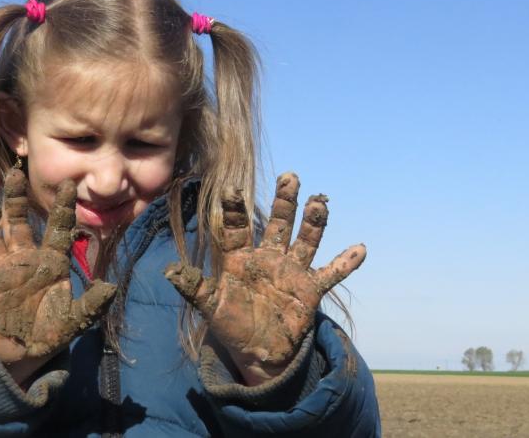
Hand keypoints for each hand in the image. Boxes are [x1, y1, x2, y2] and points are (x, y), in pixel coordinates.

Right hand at [0, 168, 115, 381]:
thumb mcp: (75, 320)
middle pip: (18, 222)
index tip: (68, 183)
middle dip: (16, 199)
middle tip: (14, 174)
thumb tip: (111, 286)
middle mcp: (25, 258)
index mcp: (51, 261)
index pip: (58, 228)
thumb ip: (92, 304)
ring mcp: (1, 268)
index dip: (63, 207)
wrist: (24, 353)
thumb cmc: (52, 331)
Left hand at [164, 172, 365, 384]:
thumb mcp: (210, 307)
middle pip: (277, 224)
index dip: (236, 210)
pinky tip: (360, 248)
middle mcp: (268, 258)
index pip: (237, 229)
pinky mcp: (309, 290)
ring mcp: (291, 271)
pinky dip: (345, 263)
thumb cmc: (232, 326)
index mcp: (240, 259)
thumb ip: (194, 288)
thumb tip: (169, 272)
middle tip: (290, 176)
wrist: (259, 352)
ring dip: (313, 223)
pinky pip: (330, 273)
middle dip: (283, 202)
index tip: (232, 190)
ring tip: (320, 202)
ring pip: (304, 240)